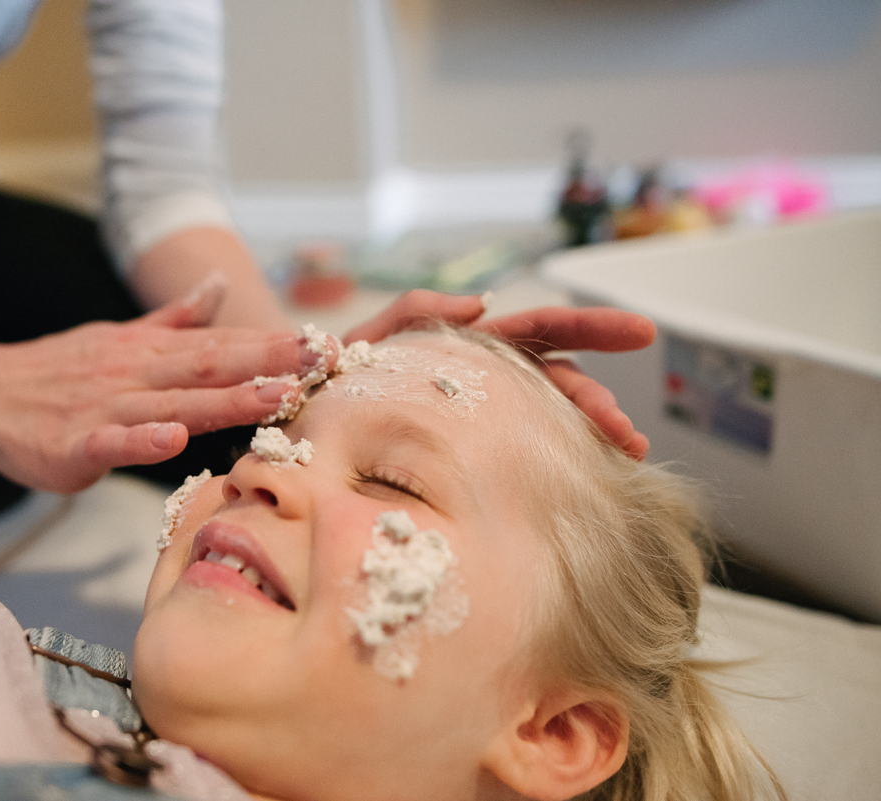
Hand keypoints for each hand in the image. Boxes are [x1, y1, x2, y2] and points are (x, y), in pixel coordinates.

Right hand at [0, 278, 324, 491]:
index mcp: (150, 352)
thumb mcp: (120, 336)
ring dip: (226, 400)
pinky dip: (140, 440)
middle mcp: (136, 374)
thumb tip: (217, 287)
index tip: (325, 345)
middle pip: (210, 367)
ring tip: (275, 396)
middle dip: (269, 362)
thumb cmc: (56, 372)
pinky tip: (172, 440)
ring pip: (173, 403)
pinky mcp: (73, 444)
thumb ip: (174, 319)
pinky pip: (110, 442)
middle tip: (322, 360)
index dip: (274, 346)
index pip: (221, 347)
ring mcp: (106, 407)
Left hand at [341, 291, 654, 459]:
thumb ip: (412, 312)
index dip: (591, 328)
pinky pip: (515, 456)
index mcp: (468, 346)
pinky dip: (550, 465)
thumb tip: (479, 304)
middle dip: (598, 404)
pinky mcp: (461, 454)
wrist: (294, 416)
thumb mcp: (366, 338)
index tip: (642, 333)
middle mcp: (482, 380)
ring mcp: (477, 418)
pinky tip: (577, 482)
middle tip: (629, 436)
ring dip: (585, 438)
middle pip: (557, 382)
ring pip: (545, 421)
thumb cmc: (328, 375)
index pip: (541, 329)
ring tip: (618, 461)